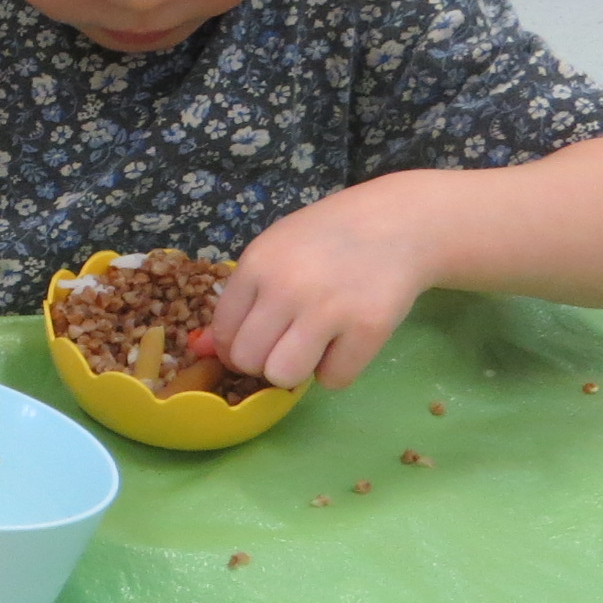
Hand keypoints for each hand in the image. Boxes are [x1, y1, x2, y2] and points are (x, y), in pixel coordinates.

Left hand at [209, 185, 443, 389]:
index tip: (257, 339)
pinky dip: (338, 369)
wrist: (400, 222)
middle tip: (286, 343)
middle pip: (249, 360)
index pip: (223, 332)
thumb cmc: (327, 238)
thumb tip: (202, 349)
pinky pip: (334, 379)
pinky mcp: (369, 328)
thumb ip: (240, 299)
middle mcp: (287, 287)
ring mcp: (329, 309)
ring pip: (284, 375)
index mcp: (257, 264)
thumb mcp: (274, 251)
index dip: (235, 345)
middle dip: (263, 360)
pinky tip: (346, 342)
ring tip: (313, 346)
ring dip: (296, 371)